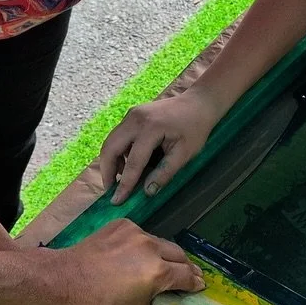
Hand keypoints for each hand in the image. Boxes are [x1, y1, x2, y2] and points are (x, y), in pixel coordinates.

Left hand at [62, 219, 204, 304]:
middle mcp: (151, 247)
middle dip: (186, 267)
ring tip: (164, 266)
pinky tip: (137, 256)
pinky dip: (144, 246)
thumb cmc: (98, 303)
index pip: (187, 276)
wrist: (66, 279)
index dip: (195, 283)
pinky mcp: (122, 225)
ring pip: (161, 243)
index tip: (199, 286)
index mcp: (158, 272)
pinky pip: (142, 235)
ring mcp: (136, 233)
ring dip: (166, 255)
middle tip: (188, 276)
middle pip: (180, 255)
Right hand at [101, 90, 226, 204]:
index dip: (124, 184)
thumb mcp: (185, 153)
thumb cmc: (196, 128)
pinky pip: (118, 136)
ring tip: (119, 179)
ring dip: (110, 162)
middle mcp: (135, 119)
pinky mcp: (132, 115)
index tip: (116, 201)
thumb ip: (165, 172)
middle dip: (107, 172)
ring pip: (111, 141)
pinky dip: (117, 152)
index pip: (133, 162)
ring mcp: (131, 114)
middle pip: (110, 148)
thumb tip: (147, 192)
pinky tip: (127, 164)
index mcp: (151, 128)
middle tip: (111, 191)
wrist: (198, 102)